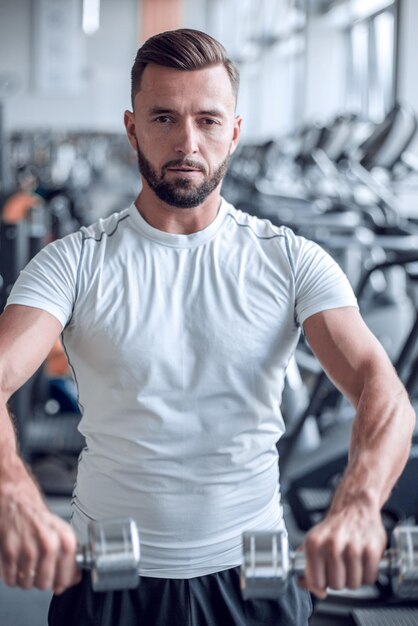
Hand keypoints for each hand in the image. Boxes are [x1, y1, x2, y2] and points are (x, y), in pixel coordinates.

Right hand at [0, 460, 80, 594]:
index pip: (68, 576)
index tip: (59, 582)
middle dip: (41, 581)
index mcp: (64, 539)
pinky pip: (10, 580)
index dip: (62, 582)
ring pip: (28, 584)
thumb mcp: (60, 530)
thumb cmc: (38, 515)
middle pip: (46, 584)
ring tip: (25, 564)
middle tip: (38, 570)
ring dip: (25, 579)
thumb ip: (68, 555)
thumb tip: (74, 578)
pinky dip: (11, 576)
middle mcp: (48, 543)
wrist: (16, 498)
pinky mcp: (9, 551)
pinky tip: (14, 564)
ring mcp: (28, 548)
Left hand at [300, 505, 386, 597]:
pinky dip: (368, 574)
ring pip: (353, 585)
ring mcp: (352, 548)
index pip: (317, 582)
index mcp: (314, 544)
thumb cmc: (335, 526)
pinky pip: (369, 578)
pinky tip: (363, 561)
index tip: (326, 578)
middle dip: (340, 580)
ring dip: (354, 578)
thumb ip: (306, 563)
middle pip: (336, 586)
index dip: (323, 584)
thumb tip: (302, 583)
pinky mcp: (371, 551)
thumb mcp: (314, 540)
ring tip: (352, 562)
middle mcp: (332, 545)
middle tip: (342, 566)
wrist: (355, 506)